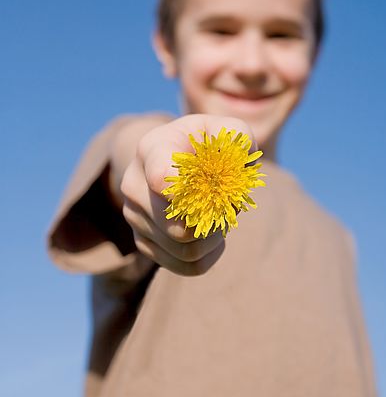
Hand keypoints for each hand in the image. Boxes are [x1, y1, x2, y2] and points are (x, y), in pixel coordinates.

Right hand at [120, 114, 256, 275]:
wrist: (173, 161)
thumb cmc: (203, 144)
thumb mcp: (220, 130)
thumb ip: (236, 135)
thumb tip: (240, 153)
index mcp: (152, 149)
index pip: (160, 175)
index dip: (180, 190)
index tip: (201, 192)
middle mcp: (134, 184)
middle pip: (180, 225)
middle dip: (215, 219)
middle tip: (227, 203)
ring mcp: (134, 216)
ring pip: (185, 249)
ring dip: (214, 238)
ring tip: (220, 216)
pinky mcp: (143, 242)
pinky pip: (185, 266)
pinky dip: (208, 256)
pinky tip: (213, 236)